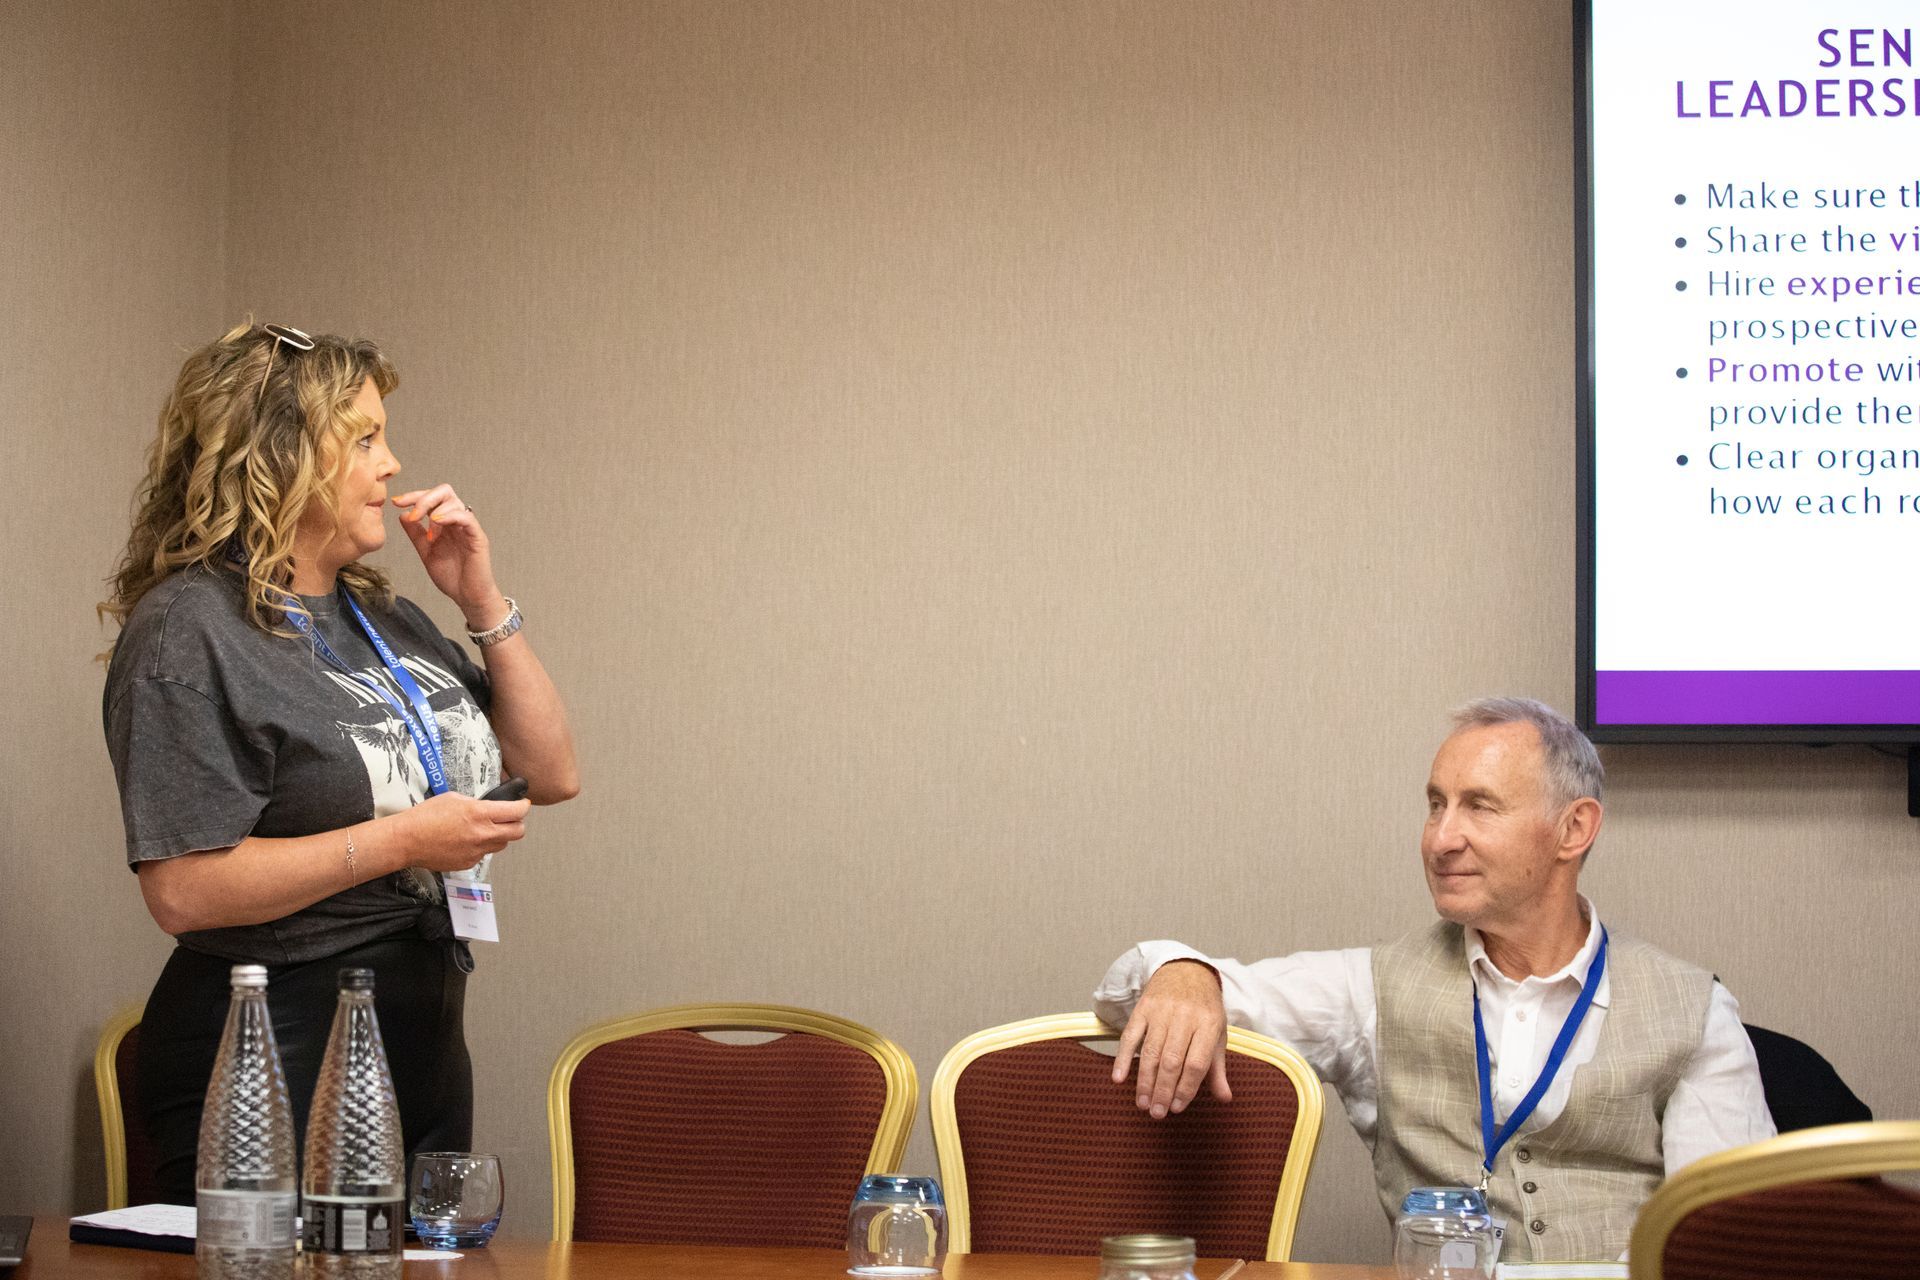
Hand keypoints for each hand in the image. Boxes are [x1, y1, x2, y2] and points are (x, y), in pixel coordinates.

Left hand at [392, 484, 501, 623]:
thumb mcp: (426, 552)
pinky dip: (450, 516)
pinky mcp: (478, 537)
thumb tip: (402, 514)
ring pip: (454, 502)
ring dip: (435, 511)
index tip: (396, 502)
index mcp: (445, 523)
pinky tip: (437, 523)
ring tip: (429, 533)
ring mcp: (468, 528)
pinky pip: (466, 517)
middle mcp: (457, 521)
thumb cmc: (452, 576)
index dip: (413, 496)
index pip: (432, 498)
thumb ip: (416, 534)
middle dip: (424, 498)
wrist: (468, 596)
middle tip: (413, 513)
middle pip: (444, 492)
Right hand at [393, 791, 531, 873]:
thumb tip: (488, 806)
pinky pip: (484, 854)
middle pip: (518, 832)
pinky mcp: (469, 863)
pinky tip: (467, 840)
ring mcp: (477, 851)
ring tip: (486, 829)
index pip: (517, 812)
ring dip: (500, 836)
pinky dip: (482, 847)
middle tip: (509, 818)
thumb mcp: (454, 798)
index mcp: (479, 814)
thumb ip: (476, 803)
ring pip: (503, 844)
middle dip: (517, 823)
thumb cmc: (425, 817)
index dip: (523, 806)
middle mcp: (482, 834)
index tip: (522, 804)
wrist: (407, 840)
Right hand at [1110, 959, 1232, 1117]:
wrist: (1185, 970)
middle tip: (1157, 1114)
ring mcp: (1161, 1011)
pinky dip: (1123, 1058)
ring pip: (1151, 1052)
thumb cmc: (1204, 1008)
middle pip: (1172, 1060)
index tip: (1177, 1108)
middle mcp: (1184, 1016)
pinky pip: (1130, 1036)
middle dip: (1163, 1090)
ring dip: (1145, 1081)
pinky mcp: (1143, 1008)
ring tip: (1143, 1104)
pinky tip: (1119, 1078)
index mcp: (1208, 1024)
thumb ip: (1217, 1067)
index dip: (1186, 1088)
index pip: (1196, 1063)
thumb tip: (1225, 1098)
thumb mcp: (1217, 1033)